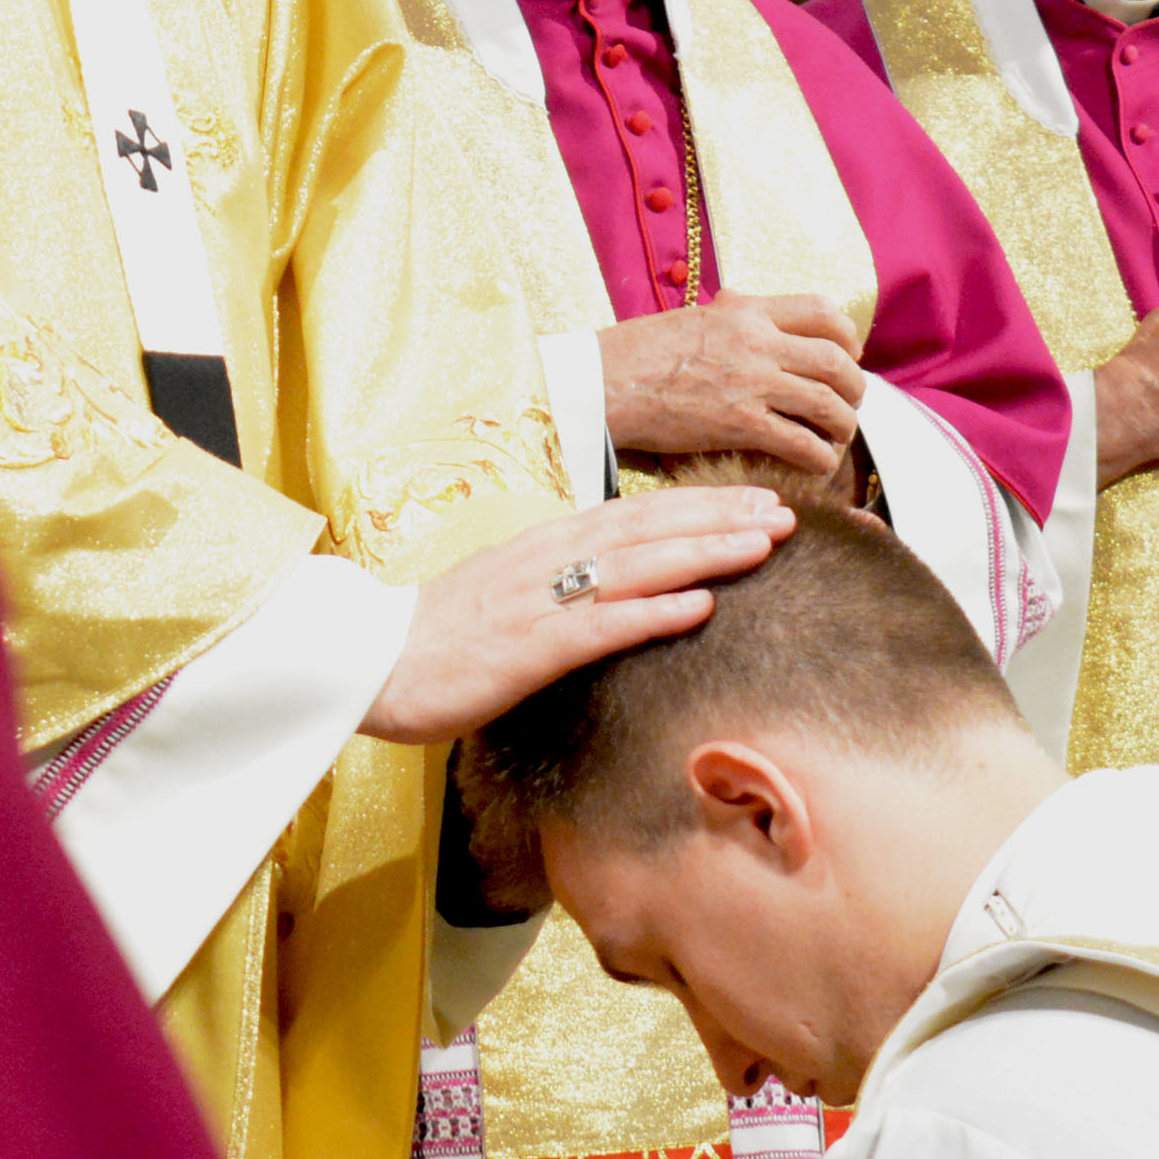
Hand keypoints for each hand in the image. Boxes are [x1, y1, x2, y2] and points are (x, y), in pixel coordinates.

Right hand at [360, 488, 791, 741]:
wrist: (369, 661)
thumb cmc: (442, 633)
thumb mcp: (511, 592)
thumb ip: (566, 581)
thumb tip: (624, 581)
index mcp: (548, 543)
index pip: (639, 512)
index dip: (704, 503)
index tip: (759, 498)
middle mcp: (550, 559)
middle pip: (651, 528)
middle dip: (723, 517)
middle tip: (788, 510)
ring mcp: (541, 600)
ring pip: (638, 566)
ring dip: (706, 551)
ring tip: (763, 543)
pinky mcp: (529, 648)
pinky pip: (601, 626)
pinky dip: (653, 613)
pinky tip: (699, 606)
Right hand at [598, 292, 868, 474]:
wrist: (603, 380)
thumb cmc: (639, 351)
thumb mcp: (694, 318)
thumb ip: (731, 316)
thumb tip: (745, 308)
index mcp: (747, 311)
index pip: (822, 310)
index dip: (847, 336)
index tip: (849, 354)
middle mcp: (758, 341)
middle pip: (835, 361)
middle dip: (854, 386)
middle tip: (850, 403)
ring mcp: (751, 382)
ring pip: (827, 402)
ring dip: (843, 424)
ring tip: (839, 437)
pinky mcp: (740, 423)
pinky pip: (800, 441)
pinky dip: (820, 457)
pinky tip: (819, 466)